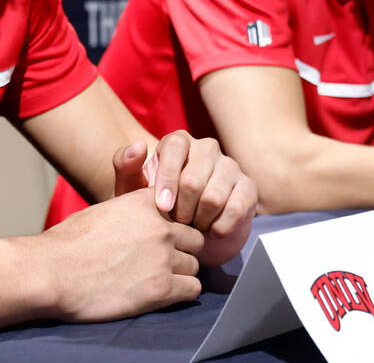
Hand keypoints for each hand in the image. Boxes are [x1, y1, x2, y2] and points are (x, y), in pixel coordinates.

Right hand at [37, 188, 203, 321]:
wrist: (52, 272)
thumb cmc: (69, 244)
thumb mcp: (104, 211)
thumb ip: (132, 211)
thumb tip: (144, 220)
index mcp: (144, 202)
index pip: (180, 208)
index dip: (172, 225)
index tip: (161, 238)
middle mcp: (159, 226)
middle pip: (194, 238)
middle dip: (182, 250)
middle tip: (160, 263)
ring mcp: (163, 257)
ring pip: (195, 265)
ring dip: (180, 273)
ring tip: (154, 280)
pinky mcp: (162, 288)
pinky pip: (192, 289)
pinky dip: (180, 293)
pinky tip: (160, 294)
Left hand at [112, 132, 255, 266]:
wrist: (185, 232)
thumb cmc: (152, 206)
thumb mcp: (132, 190)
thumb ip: (126, 167)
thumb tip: (138, 145)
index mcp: (178, 142)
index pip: (174, 148)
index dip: (167, 179)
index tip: (161, 207)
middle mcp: (206, 148)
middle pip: (193, 178)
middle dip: (181, 209)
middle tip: (175, 223)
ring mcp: (229, 166)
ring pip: (214, 196)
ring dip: (199, 220)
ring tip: (191, 227)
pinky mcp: (248, 187)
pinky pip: (236, 208)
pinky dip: (220, 226)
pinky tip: (211, 231)